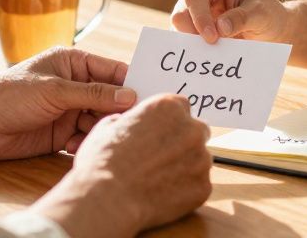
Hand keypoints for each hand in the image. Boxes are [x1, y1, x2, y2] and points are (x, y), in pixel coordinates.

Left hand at [0, 46, 136, 160]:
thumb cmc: (11, 95)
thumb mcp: (55, 90)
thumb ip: (93, 94)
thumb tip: (130, 95)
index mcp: (75, 63)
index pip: (113, 70)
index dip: (133, 82)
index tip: (153, 94)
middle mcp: (76, 85)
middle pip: (110, 97)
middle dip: (118, 110)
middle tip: (130, 123)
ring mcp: (70, 109)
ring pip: (99, 120)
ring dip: (100, 130)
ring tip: (96, 137)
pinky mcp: (62, 133)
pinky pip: (85, 138)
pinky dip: (84, 143)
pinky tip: (73, 147)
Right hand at [35, 94, 212, 237]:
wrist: (107, 201)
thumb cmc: (102, 163)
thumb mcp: (106, 127)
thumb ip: (127, 120)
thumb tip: (126, 123)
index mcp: (169, 107)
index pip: (181, 106)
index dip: (169, 121)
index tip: (160, 134)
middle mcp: (191, 128)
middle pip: (196, 131)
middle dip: (182, 142)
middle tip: (160, 158)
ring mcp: (201, 159)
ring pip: (199, 159)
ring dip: (185, 166)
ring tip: (158, 180)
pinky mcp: (204, 187)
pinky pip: (198, 185)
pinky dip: (186, 191)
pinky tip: (162, 196)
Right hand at [171, 0, 290, 43]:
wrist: (271, 29)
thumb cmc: (267, 15)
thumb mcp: (261, 14)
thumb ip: (241, 18)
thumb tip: (219, 28)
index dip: (199, 18)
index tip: (212, 38)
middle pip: (181, 12)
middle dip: (192, 32)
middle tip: (211, 48)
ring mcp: (194, 11)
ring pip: (179, 29)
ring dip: (193, 44)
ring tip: (213, 54)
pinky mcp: (193, 29)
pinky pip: (185, 41)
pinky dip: (194, 51)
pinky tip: (208, 58)